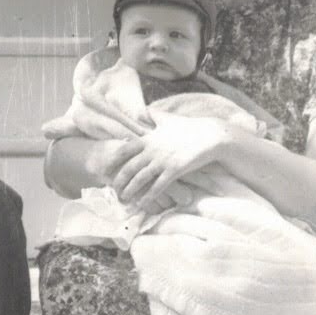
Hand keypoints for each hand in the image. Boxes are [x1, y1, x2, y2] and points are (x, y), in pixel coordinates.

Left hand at [109, 114, 231, 205]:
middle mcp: (153, 150)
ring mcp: (163, 160)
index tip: (105, 170)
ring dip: (130, 191)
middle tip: (114, 192)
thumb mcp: (168, 119)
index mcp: (149, 138)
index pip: (125, 149)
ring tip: (124, 200)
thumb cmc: (189, 128)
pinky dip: (149, 196)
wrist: (211, 135)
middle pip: (129, 168)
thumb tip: (143, 110)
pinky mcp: (175, 170)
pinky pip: (158, 186)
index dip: (113, 160)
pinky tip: (142, 204)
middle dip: (119, 181)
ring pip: (140, 179)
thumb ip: (153, 116)